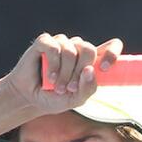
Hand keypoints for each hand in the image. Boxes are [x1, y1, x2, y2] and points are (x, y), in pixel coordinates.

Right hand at [3, 33, 123, 114]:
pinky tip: (49, 77)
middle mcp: (77, 48)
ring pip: (71, 50)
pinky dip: (53, 65)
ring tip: (57, 87)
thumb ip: (87, 89)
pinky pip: (54, 47)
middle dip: (80, 71)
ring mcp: (61, 43)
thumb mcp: (76, 99)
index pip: (112, 46)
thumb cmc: (55, 98)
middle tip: (70, 88)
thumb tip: (90, 70)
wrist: (29, 98)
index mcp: (90, 60)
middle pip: (89, 49)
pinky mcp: (44, 42)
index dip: (113, 53)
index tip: (105, 69)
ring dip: (65, 73)